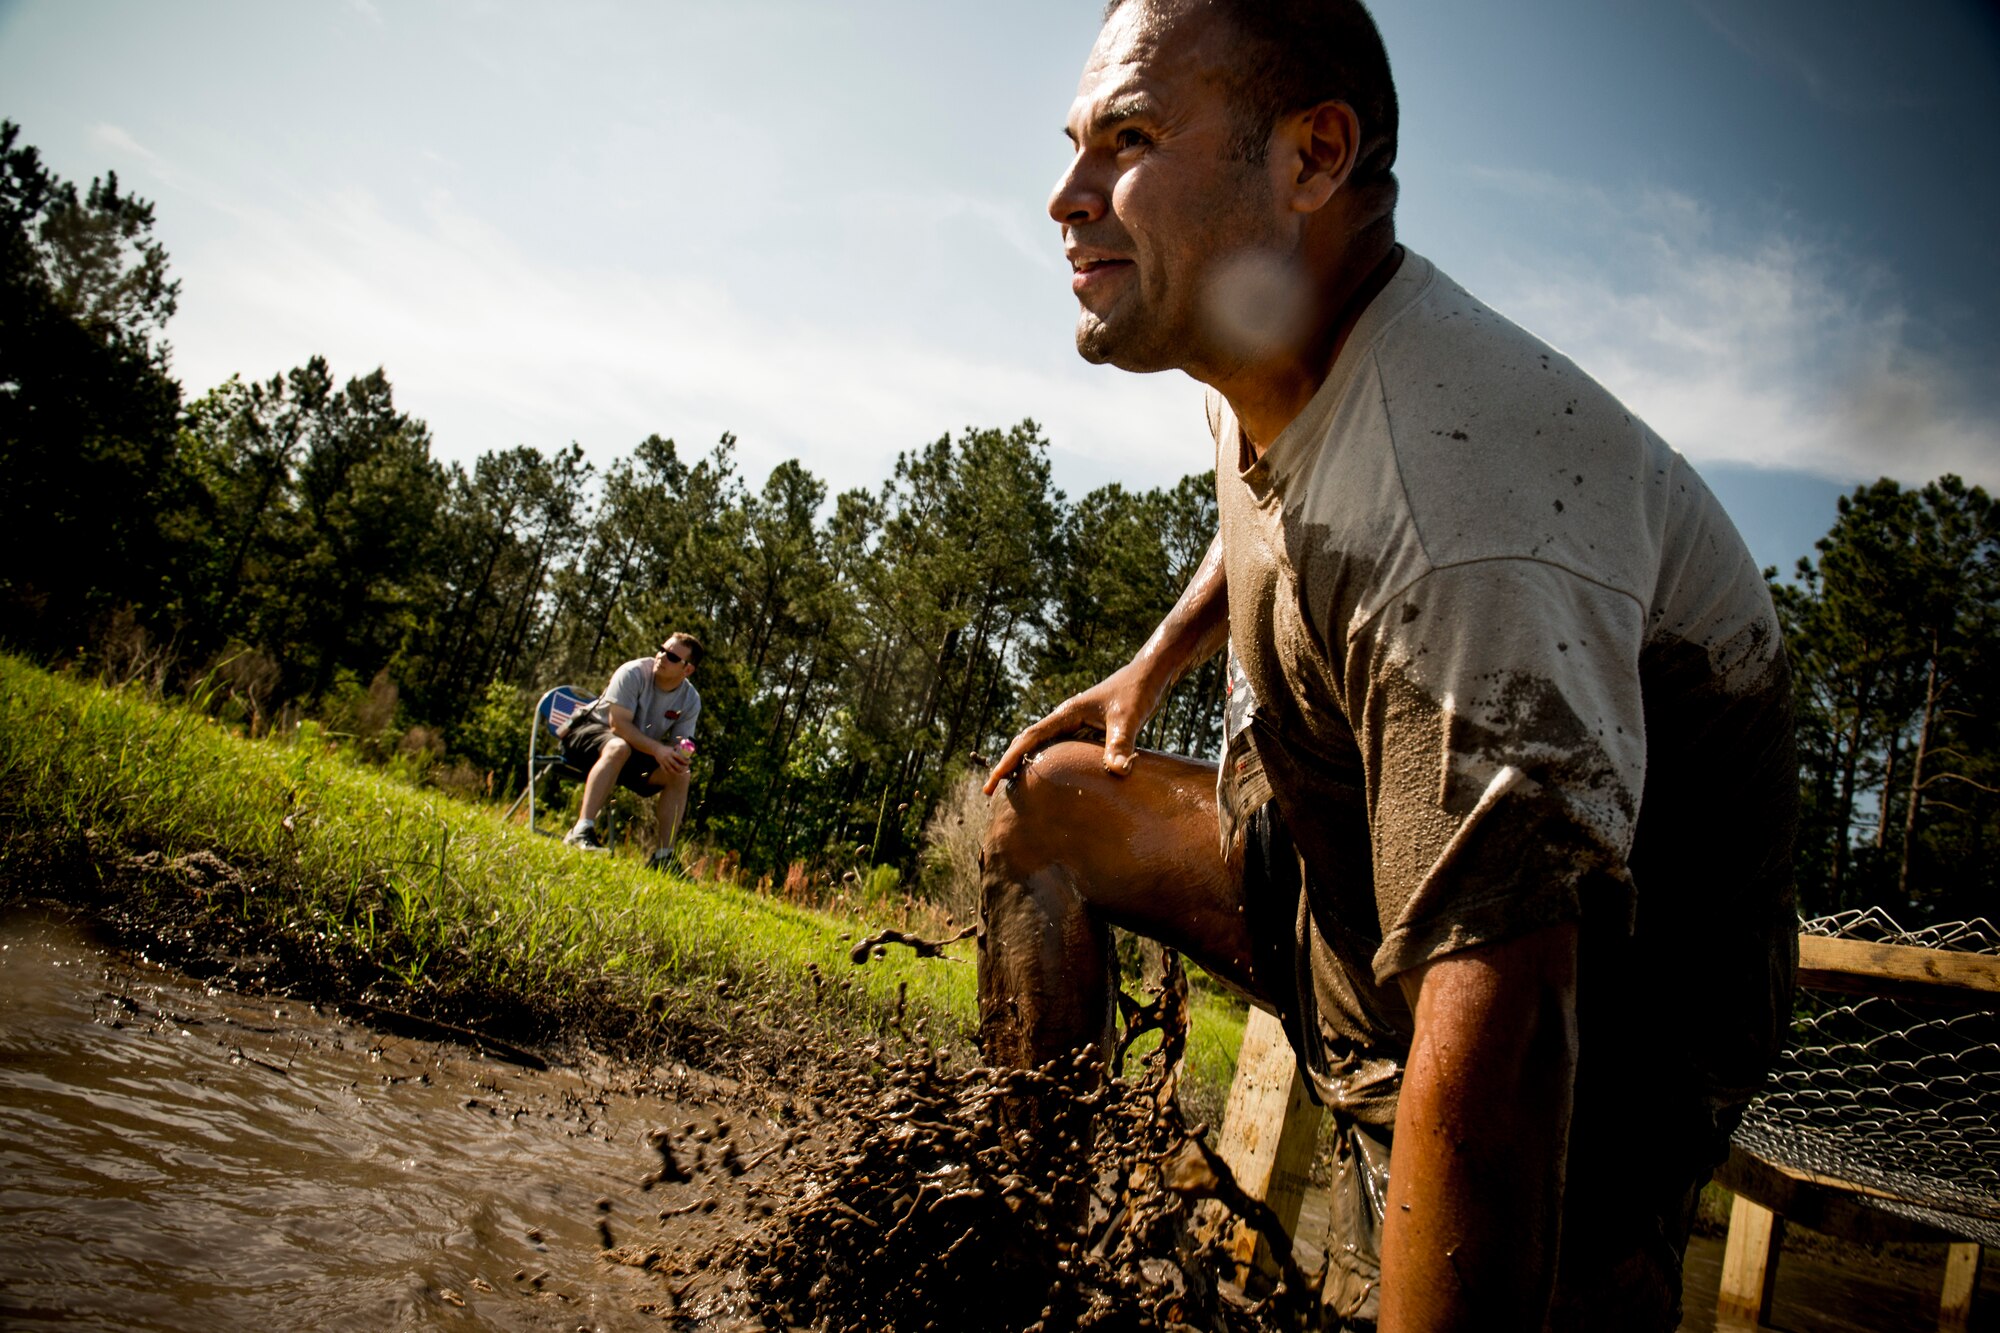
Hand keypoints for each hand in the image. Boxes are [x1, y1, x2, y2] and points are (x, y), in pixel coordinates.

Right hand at [658, 744, 691, 774]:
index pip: (679, 757)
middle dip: (681, 768)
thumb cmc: (666, 749)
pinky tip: (672, 773)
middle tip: (685, 770)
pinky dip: (668, 772)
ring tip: (680, 774)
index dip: (684, 760)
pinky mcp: (660, 764)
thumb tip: (686, 751)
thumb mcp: (672, 748)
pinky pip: (664, 770)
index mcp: (671, 752)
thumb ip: (678, 750)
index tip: (689, 762)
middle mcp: (667, 757)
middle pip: (675, 764)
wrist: (656, 749)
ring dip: (676, 772)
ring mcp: (664, 761)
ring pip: (670, 768)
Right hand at [983, 657, 1163, 793]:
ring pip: (1042, 747)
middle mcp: (1065, 718)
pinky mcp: (1088, 729)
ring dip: (1025, 765)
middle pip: (1027, 743)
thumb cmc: (1137, 691)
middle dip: (1007, 765)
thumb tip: (1117, 772)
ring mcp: (1075, 723)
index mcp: (1066, 713)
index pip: (1029, 739)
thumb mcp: (1128, 718)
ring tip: (1011, 789)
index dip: (1008, 760)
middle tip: (989, 791)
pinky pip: (1061, 750)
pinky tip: (1050, 781)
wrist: (1150, 673)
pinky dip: (1049, 765)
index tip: (993, 780)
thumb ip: (1121, 744)